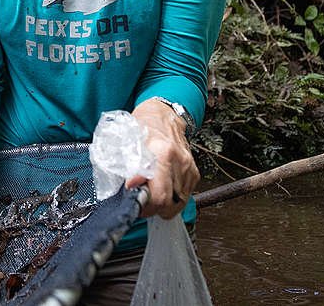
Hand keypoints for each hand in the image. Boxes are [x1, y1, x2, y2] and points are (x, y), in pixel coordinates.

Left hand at [125, 99, 198, 218]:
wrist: (163, 114)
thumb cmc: (144, 126)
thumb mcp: (129, 143)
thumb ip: (130, 167)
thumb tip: (131, 187)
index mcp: (162, 153)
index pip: (161, 195)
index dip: (148, 207)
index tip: (138, 206)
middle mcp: (179, 161)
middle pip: (172, 202)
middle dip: (156, 209)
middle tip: (144, 204)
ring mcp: (189, 166)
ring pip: (180, 201)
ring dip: (166, 204)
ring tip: (152, 194)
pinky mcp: (194, 171)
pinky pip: (186, 194)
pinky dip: (174, 196)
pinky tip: (164, 188)